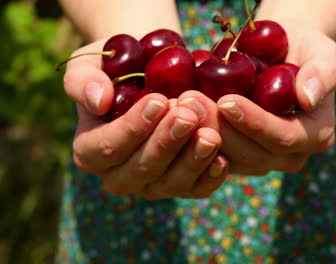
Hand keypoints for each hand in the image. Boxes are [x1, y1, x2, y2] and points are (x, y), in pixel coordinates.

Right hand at [63, 40, 228, 198]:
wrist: (152, 75)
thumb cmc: (118, 71)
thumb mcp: (91, 65)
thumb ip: (83, 81)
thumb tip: (98, 102)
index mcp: (90, 150)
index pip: (106, 148)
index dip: (132, 128)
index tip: (158, 101)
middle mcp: (119, 175)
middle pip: (142, 168)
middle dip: (167, 142)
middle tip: (189, 113)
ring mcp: (152, 185)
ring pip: (172, 183)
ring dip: (193, 159)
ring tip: (211, 134)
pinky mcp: (182, 185)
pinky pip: (197, 189)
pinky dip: (211, 176)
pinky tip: (223, 157)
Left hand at [178, 22, 335, 174]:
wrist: (281, 55)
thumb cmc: (302, 49)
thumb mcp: (320, 50)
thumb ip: (323, 72)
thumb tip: (308, 99)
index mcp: (316, 135)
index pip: (284, 137)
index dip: (255, 123)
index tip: (226, 100)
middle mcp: (291, 155)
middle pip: (252, 154)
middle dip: (219, 129)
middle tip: (189, 101)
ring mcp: (263, 160)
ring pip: (229, 159)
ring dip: (200, 134)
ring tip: (179, 104)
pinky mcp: (238, 157)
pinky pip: (214, 155)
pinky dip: (193, 138)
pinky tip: (174, 115)